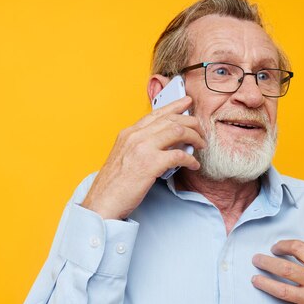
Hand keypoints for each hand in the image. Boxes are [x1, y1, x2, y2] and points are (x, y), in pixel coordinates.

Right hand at [81, 96, 205, 219]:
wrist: (102, 202)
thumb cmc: (114, 185)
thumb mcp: (124, 156)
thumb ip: (141, 145)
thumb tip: (165, 143)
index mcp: (128, 133)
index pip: (156, 113)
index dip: (174, 105)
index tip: (187, 102)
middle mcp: (135, 136)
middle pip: (171, 119)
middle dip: (191, 123)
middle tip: (201, 131)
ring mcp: (143, 148)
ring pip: (179, 131)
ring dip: (195, 137)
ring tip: (201, 145)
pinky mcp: (150, 164)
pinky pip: (179, 155)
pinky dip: (191, 159)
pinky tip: (194, 165)